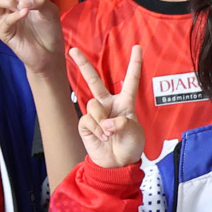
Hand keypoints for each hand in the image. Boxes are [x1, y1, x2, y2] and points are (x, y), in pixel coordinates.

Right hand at [0, 0, 64, 75]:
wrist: (48, 54)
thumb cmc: (49, 30)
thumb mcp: (50, 9)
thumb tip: (21, 0)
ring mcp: (4, 14)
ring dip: (8, 0)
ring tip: (23, 8)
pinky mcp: (3, 30)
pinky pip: (4, 17)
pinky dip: (15, 15)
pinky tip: (24, 15)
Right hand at [69, 46, 145, 168]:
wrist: (117, 164)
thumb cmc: (130, 146)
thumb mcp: (134, 132)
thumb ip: (122, 122)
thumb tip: (106, 121)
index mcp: (125, 103)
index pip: (130, 80)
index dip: (134, 64)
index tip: (137, 47)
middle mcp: (108, 104)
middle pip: (94, 80)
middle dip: (83, 65)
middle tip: (73, 51)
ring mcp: (96, 114)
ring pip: (93, 105)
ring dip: (102, 121)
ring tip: (108, 134)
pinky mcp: (86, 124)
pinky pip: (88, 120)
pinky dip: (96, 130)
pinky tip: (101, 138)